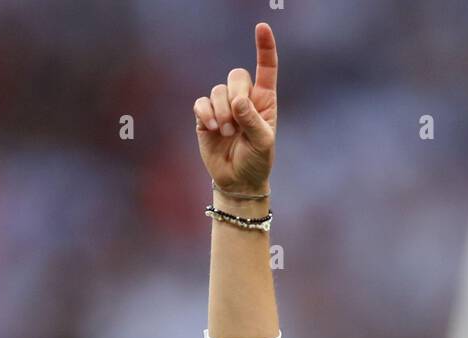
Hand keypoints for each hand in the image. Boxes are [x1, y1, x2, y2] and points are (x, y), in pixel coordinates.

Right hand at [193, 21, 276, 194]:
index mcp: (264, 101)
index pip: (266, 68)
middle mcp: (243, 99)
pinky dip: (206, 114)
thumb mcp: (263, 143)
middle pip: (236, 75)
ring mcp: (223, 106)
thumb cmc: (257, 161)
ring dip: (222, 113)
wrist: (237, 180)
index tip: (262, 27)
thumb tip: (238, 101)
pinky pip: (201, 102)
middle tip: (237, 123)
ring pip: (218, 91)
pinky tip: (212, 128)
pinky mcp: (206, 116)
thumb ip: (253, 121)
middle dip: (236, 95)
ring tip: (227, 134)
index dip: (264, 48)